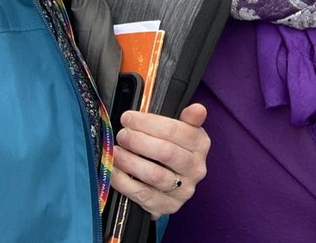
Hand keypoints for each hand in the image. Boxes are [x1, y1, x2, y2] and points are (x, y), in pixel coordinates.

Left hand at [110, 103, 209, 218]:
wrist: (174, 184)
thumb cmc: (174, 150)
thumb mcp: (183, 131)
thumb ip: (189, 119)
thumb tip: (197, 109)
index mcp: (201, 144)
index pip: (175, 131)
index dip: (148, 123)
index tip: (128, 118)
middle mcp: (196, 168)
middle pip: (165, 152)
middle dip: (138, 141)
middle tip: (121, 135)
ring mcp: (183, 190)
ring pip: (154, 175)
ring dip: (130, 162)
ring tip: (115, 152)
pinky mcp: (168, 206)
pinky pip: (143, 195)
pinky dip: (125, 182)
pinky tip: (114, 171)